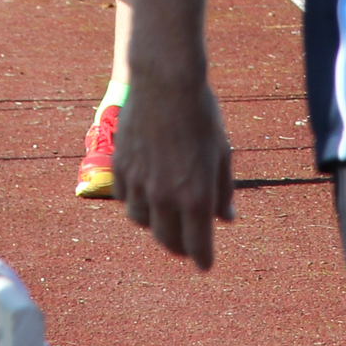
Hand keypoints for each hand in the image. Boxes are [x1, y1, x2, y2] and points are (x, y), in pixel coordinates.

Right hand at [114, 65, 233, 270]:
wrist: (166, 82)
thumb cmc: (201, 114)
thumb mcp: (221, 153)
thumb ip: (223, 190)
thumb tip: (226, 218)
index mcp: (196, 197)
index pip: (198, 245)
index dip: (203, 259)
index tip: (205, 264)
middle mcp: (165, 197)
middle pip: (168, 241)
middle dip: (179, 246)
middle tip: (186, 244)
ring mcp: (139, 183)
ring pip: (142, 222)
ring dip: (155, 223)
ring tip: (164, 214)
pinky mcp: (120, 167)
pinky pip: (123, 198)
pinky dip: (134, 200)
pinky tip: (143, 191)